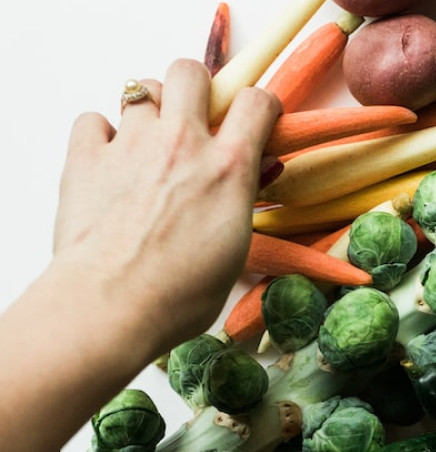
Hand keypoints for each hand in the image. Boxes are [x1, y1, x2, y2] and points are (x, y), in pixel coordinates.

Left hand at [53, 58, 279, 356]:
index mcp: (228, 168)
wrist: (112, 305)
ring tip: (148, 142)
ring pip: (138, 88)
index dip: (259, 106)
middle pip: (189, 72)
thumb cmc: (179, 294)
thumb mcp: (235, 250)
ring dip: (148, 110)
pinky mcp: (86, 157)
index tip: (256, 120)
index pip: (257, 102)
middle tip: (193, 119)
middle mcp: (182, 144)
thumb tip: (252, 176)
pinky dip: (101, 134)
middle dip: (194, 88)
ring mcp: (131, 145)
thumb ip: (242, 202)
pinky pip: (93, 120)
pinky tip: (108, 161)